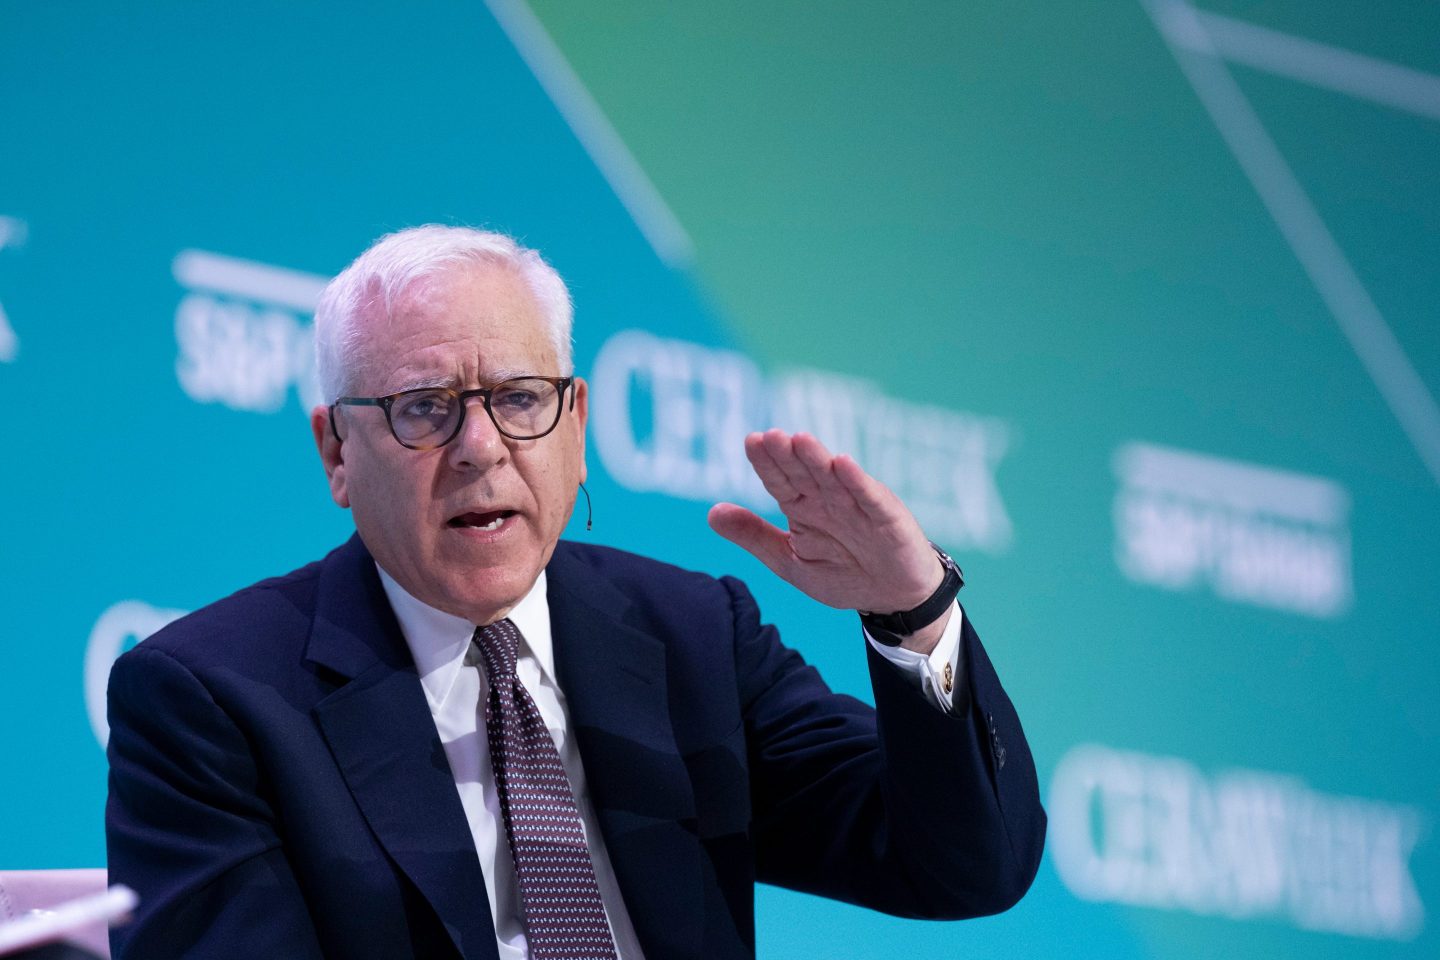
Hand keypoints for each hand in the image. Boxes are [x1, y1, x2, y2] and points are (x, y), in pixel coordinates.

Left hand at [708, 430, 950, 653]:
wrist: (893, 598)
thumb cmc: (844, 574)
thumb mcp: (789, 562)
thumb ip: (754, 536)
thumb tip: (711, 513)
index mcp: (802, 508)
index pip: (780, 480)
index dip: (767, 462)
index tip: (752, 441)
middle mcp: (828, 500)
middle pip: (804, 473)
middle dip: (789, 455)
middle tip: (771, 436)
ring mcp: (858, 506)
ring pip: (834, 479)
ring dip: (818, 459)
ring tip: (801, 439)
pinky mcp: (887, 517)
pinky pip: (869, 498)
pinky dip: (858, 482)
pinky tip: (843, 464)